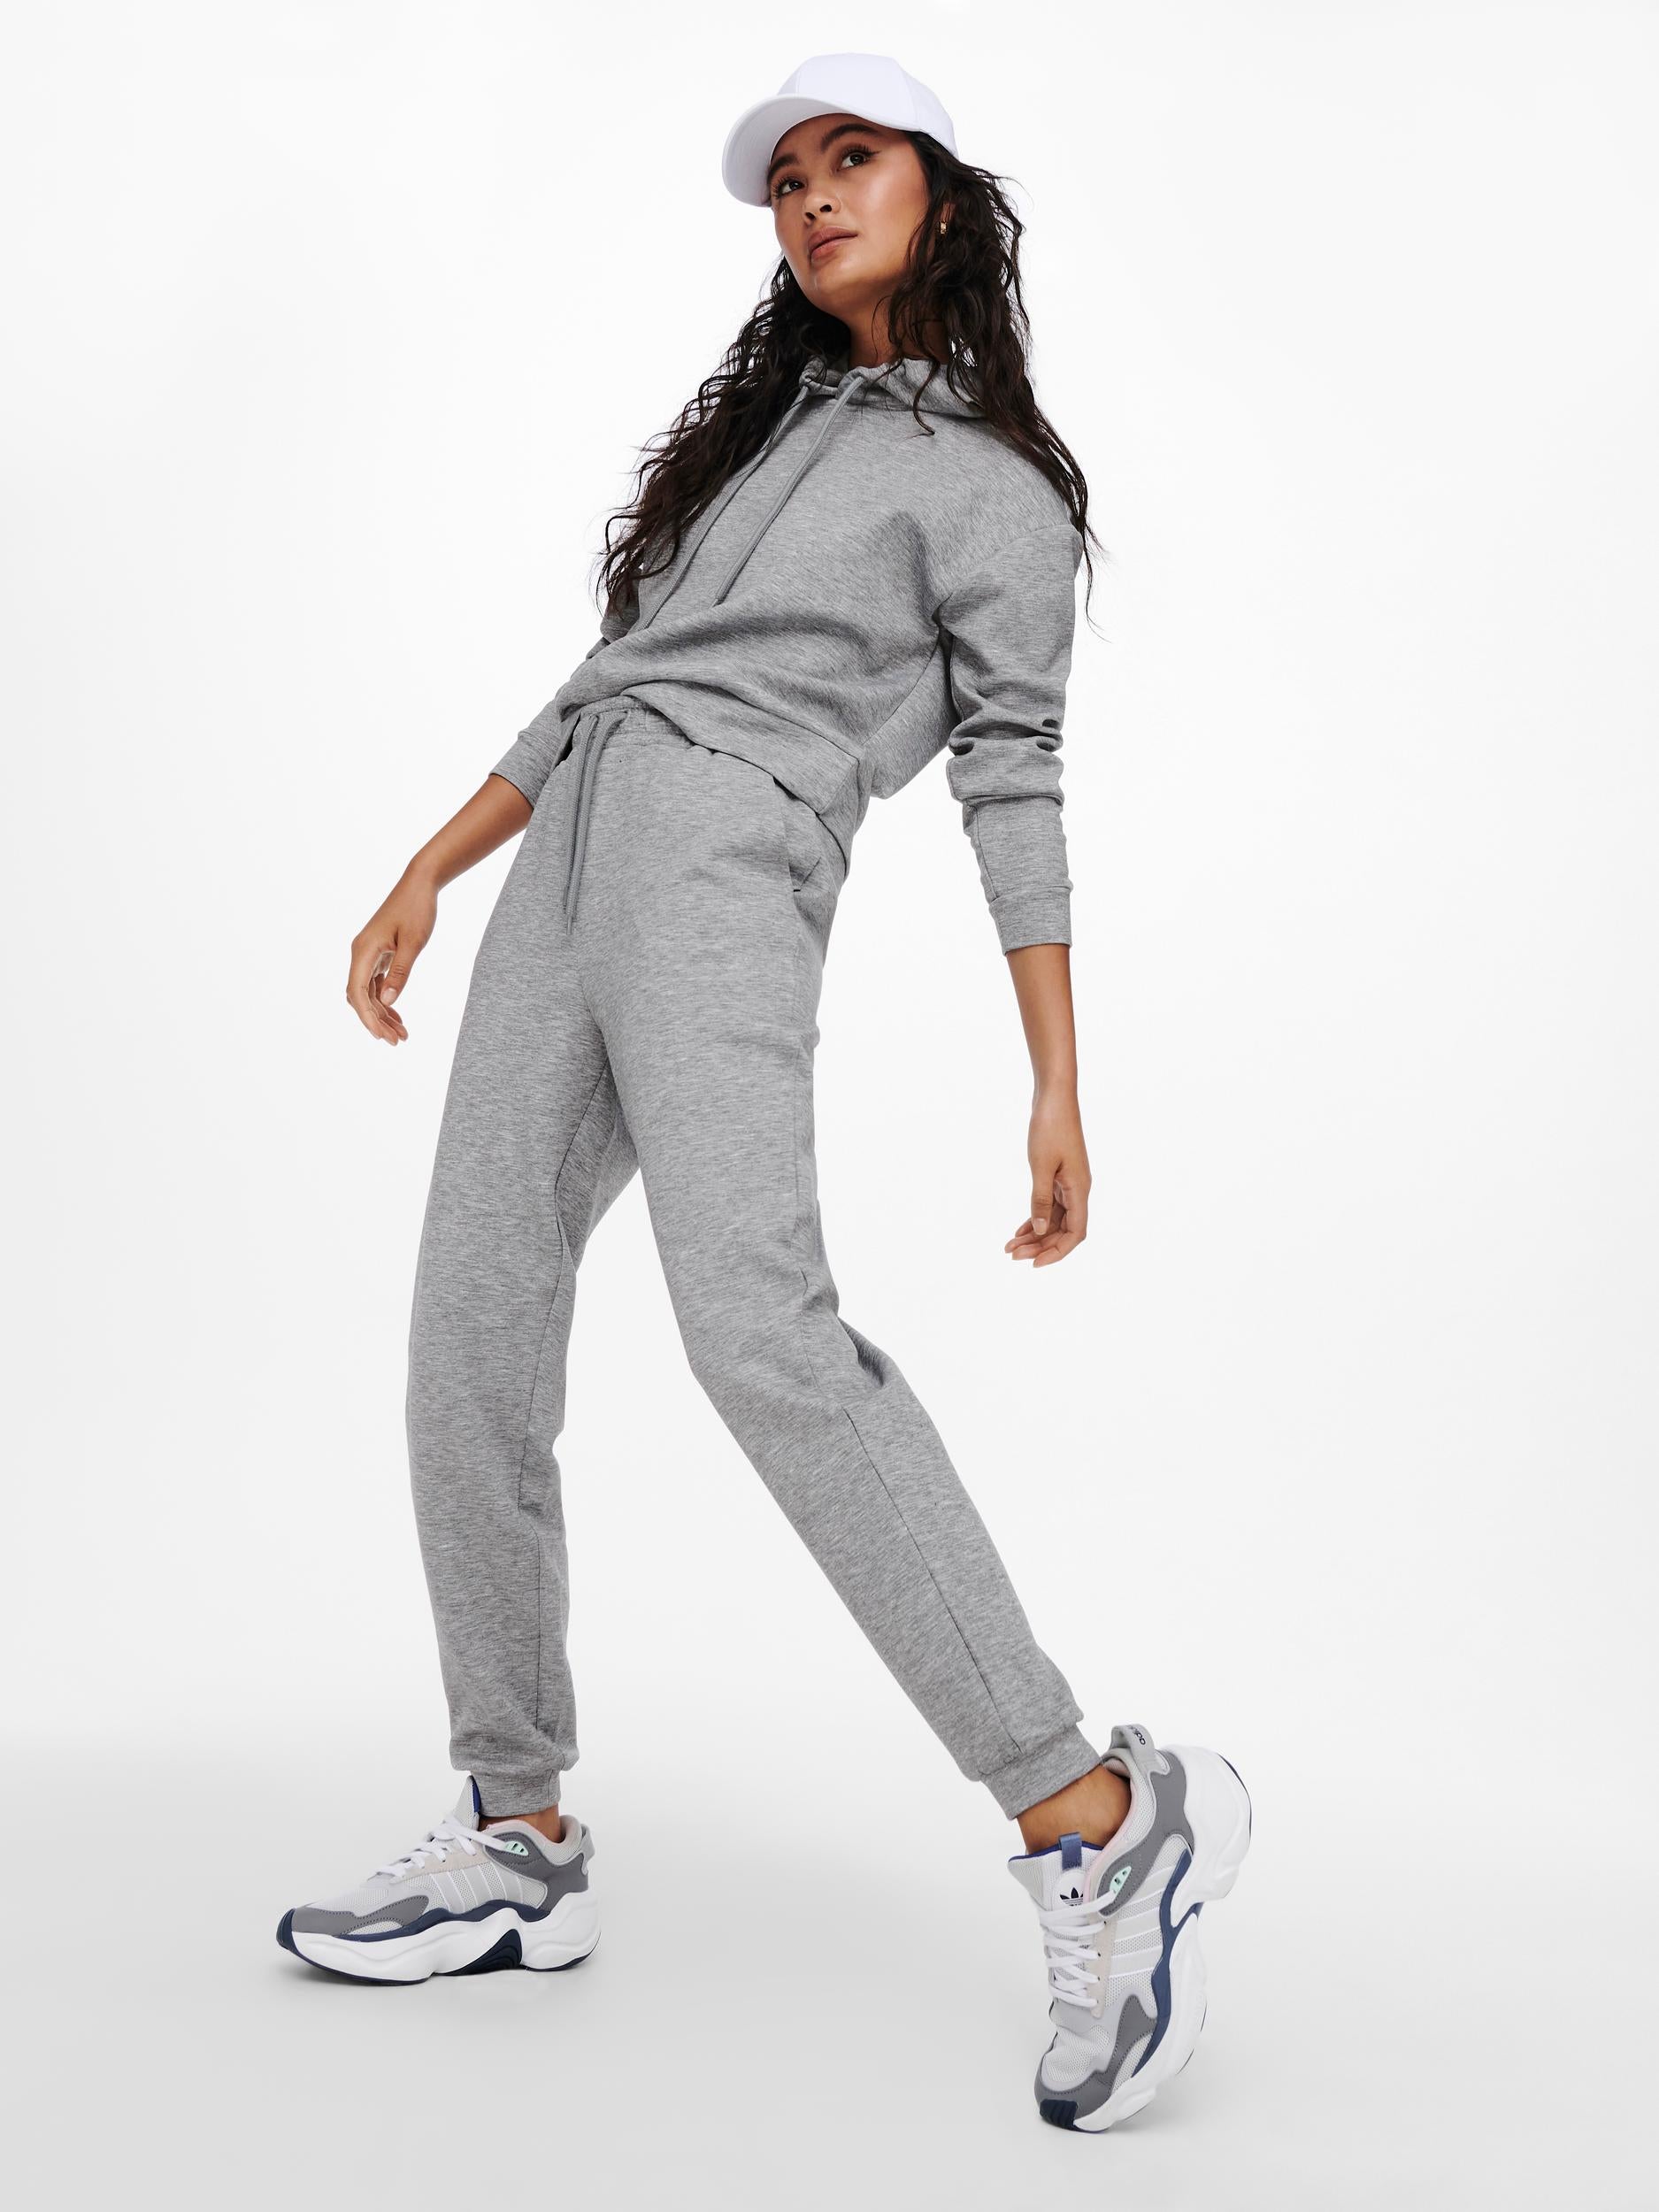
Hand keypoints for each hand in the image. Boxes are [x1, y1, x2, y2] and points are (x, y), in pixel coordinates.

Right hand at [346, 867, 437, 1043]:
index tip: (382, 1036)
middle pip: (360, 997)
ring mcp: (368, 954)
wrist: (420, 883)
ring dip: (381, 1014)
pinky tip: (398, 1017)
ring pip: (368, 993)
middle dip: (375, 1021)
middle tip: (397, 1041)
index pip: (357, 992)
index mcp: (364, 950)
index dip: (367, 1017)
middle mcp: (360, 953)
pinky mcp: (378, 954)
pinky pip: (376, 984)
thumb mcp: (413, 943)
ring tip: (401, 1035)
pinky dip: (386, 1001)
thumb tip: (387, 1002)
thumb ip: (401, 972)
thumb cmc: (417, 909)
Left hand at [1006, 1090, 1090, 1266]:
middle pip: (1063, 1230)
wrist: (1054, 1096)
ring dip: (1035, 1235)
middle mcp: (1077, 1189)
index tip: (1034, 1263)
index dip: (1057, 1252)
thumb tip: (1039, 1230)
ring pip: (1054, 1219)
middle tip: (1012, 1255)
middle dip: (1040, 1246)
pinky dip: (1035, 1218)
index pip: (1076, 1233)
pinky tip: (1019, 1230)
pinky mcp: (1059, 1175)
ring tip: (1010, 1248)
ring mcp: (1069, 1183)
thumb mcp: (1041, 1165)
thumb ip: (1040, 1199)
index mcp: (1079, 1189)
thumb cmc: (1050, 1126)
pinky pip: (1049, 1205)